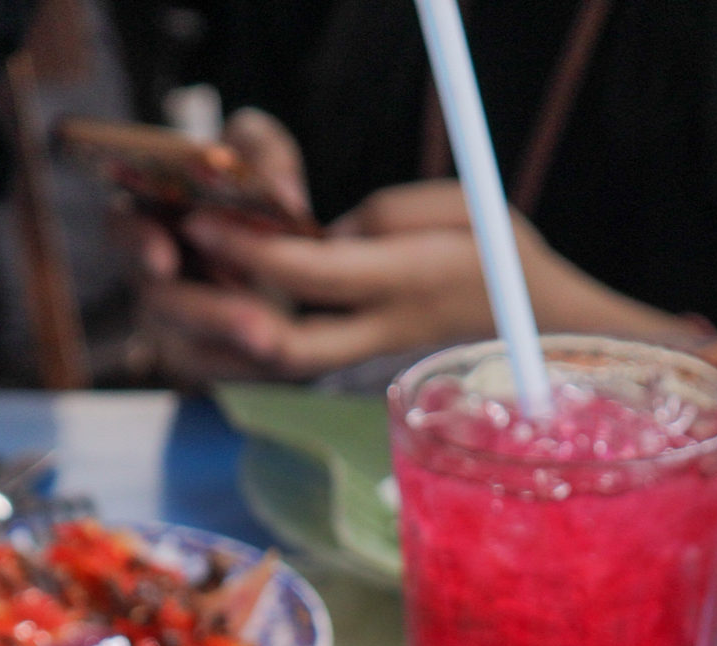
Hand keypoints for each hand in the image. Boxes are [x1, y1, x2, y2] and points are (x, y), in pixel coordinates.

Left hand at [138, 173, 700, 383]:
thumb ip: (386, 219)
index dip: (251, 249)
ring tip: (174, 295)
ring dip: (222, 339)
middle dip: (223, 313)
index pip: (314, 274)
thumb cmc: (508, 258)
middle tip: (173, 270)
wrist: (542, 333)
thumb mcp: (464, 209)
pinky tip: (209, 316)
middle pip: (287, 345)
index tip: (201, 217)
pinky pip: (292, 362)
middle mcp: (384, 332)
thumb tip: (320, 239)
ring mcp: (371, 355)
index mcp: (410, 285)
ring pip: (282, 365)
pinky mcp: (361, 359)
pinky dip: (244, 346)